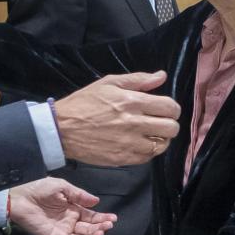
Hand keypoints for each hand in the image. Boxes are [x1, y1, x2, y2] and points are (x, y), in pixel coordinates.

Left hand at [9, 178, 116, 234]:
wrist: (20, 199)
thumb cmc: (39, 189)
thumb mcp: (62, 187)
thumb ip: (78, 195)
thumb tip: (96, 202)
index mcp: (73, 209)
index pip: (91, 216)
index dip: (102, 218)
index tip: (113, 218)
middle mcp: (70, 222)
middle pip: (89, 228)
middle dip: (101, 227)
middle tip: (109, 225)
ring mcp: (64, 231)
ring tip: (102, 231)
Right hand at [54, 71, 181, 166]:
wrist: (62, 129)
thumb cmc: (84, 103)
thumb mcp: (108, 83)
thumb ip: (138, 80)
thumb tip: (161, 76)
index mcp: (132, 102)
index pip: (170, 107)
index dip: (172, 108)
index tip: (165, 109)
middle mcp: (134, 123)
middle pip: (171, 128)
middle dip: (169, 123)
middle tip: (159, 121)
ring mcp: (130, 144)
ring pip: (163, 144)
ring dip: (160, 138)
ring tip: (149, 133)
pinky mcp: (124, 158)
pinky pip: (148, 157)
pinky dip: (148, 150)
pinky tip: (138, 142)